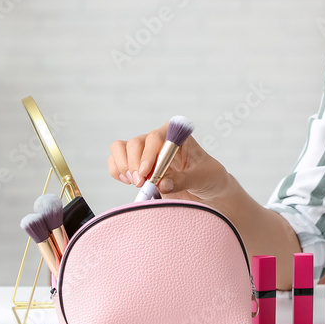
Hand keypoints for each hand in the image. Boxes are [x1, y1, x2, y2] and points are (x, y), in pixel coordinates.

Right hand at [108, 123, 230, 203]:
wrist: (206, 188)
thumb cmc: (208, 176)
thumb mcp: (201, 177)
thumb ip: (183, 180)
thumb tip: (162, 184)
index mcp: (175, 135)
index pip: (155, 137)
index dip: (148, 154)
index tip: (146, 173)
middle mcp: (157, 140)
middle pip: (135, 143)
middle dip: (134, 164)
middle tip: (141, 183)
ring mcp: (145, 152)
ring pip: (121, 148)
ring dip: (123, 166)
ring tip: (136, 182)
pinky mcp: (136, 165)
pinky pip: (116, 161)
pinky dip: (116, 171)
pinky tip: (128, 181)